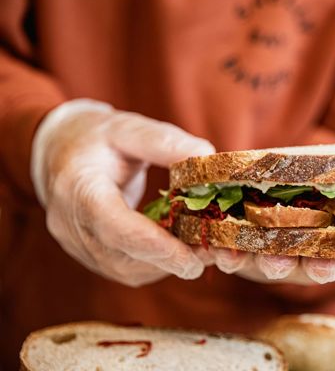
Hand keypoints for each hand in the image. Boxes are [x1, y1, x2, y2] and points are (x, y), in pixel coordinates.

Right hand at [33, 99, 334, 286]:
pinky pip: (124, 268)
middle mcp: (70, 223)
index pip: (113, 225)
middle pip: (122, 256)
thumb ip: (165, 142)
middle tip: (216, 257)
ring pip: (125, 269)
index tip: (191, 260)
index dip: (154, 245)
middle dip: (170, 261)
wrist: (56, 151)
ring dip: (166, 265)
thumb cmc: (95, 135)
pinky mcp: (89, 252)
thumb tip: (210, 158)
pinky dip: (155, 264)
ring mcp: (76, 243)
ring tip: (204, 252)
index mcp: (77, 187)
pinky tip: (180, 249)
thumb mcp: (128, 127)